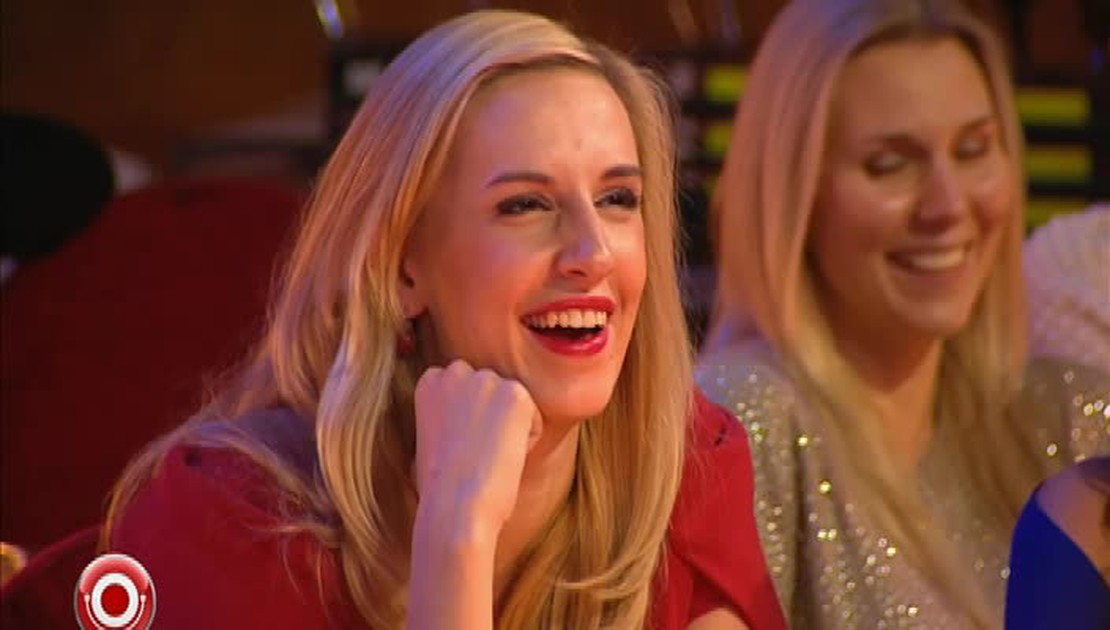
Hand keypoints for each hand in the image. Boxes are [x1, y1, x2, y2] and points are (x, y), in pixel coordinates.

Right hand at [412, 359, 541, 535]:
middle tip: (474, 454)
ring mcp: (486, 380)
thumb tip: (474, 417)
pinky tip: (502, 457)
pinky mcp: (515, 394)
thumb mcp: (432, 437)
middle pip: (494, 393)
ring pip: (515, 406)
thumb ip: (450, 413)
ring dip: (509, 431)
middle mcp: (456, 371)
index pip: (468, 389)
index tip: (457, 447)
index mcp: (431, 381)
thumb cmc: (441, 488)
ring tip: (486, 456)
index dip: (468, 424)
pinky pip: (535, 420)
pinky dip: (527, 442)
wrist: (453, 507)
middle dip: (491, 420)